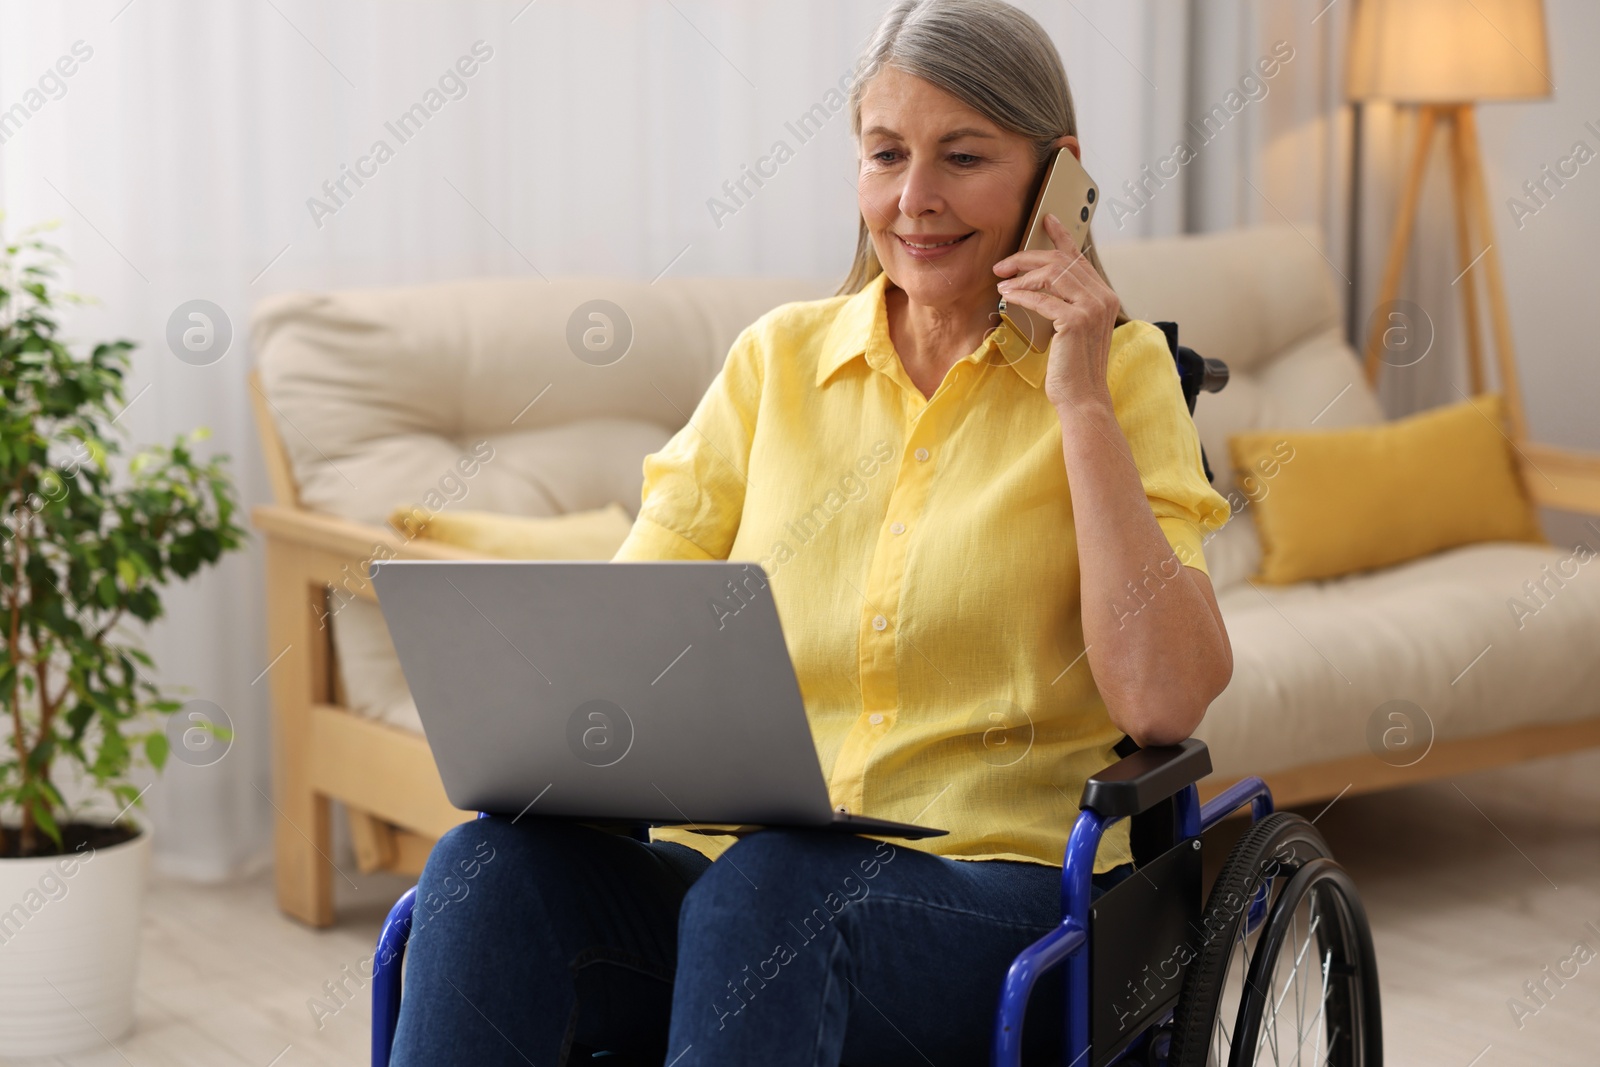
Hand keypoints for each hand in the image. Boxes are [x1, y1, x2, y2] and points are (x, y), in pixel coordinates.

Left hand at [993, 212, 1121, 411]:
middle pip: (1061, 261)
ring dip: (1021, 275)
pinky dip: (1021, 295)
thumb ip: (1066, 302)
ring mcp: (1092, 308)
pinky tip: (1007, 295)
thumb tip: (1041, 280)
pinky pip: (1042, 299)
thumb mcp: (1072, 328)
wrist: (1082, 397)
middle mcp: (1103, 297)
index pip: (1080, 257)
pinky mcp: (1076, 321)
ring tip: (1002, 281)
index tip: (1046, 219)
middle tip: (1003, 264)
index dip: (1062, 235)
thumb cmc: (1073, 366)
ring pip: (1052, 274)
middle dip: (1028, 257)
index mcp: (1105, 295)